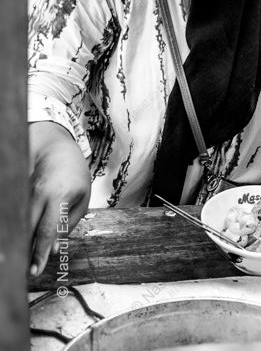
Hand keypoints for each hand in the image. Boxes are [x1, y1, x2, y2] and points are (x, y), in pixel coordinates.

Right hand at [28, 122, 90, 275]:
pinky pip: (17, 215)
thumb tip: (52, 250)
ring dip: (20, 242)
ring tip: (21, 261)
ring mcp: (25, 192)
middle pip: (28, 228)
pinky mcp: (19, 192)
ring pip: (20, 223)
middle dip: (25, 252)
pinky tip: (18, 243)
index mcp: (60, 196)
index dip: (40, 252)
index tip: (35, 270)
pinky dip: (18, 230)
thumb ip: (67, 225)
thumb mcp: (82, 200)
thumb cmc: (75, 176)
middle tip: (25, 273)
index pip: (47, 229)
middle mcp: (39, 194)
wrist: (57, 149)